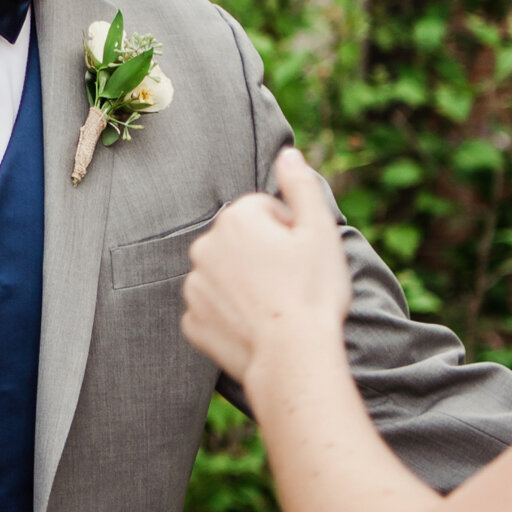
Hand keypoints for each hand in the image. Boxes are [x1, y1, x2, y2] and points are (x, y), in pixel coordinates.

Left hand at [182, 147, 351, 383]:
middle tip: (292, 282)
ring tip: (275, 306)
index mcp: (235, 219)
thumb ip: (300, 184)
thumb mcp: (319, 230)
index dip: (290, 231)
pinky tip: (256, 325)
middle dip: (264, 253)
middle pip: (240, 241)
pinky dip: (231, 314)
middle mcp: (204, 248)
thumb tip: (287, 152)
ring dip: (245, 283)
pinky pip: (213, 308)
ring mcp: (194, 287)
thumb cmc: (312, 293)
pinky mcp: (192, 322)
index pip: (263, 210)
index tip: (303, 256)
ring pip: (224, 274)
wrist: (294, 359)